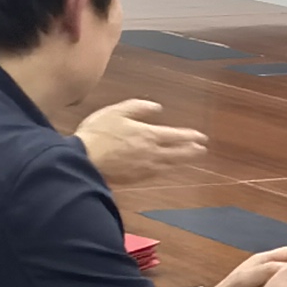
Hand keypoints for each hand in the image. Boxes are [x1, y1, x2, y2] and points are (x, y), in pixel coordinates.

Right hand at [74, 96, 207, 187]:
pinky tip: (166, 169)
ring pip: (169, 165)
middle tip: (202, 150)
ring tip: (190, 160)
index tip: (202, 137)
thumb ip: (139, 108)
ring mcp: (144, 168)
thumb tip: (157, 108)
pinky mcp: (135, 178)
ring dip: (182, 162)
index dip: (190, 136)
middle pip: (177, 153)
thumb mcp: (117, 112)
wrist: (83, 161)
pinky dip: (166, 170)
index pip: (176, 136)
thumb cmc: (98, 133)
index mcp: (148, 135)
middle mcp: (151, 153)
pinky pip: (157, 174)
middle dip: (192, 151)